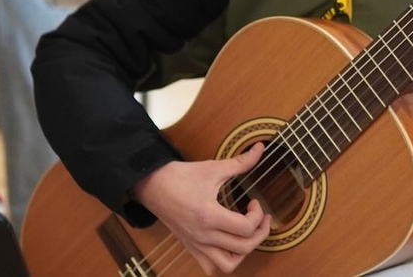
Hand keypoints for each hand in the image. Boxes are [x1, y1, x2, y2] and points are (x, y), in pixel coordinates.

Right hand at [132, 143, 271, 273]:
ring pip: (228, 264)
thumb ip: (240, 162)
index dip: (258, 215)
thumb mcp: (212, 168)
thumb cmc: (180, 176)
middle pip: (243, 247)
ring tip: (246, 234)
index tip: (254, 201)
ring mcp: (196, 244)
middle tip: (260, 218)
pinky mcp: (190, 246)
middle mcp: (203, 235)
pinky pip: (210, 266)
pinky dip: (224, 260)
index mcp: (209, 215)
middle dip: (260, 233)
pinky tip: (228, 243)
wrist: (152, 185)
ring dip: (243, 251)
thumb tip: (261, 148)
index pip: (245, 228)